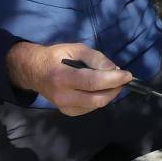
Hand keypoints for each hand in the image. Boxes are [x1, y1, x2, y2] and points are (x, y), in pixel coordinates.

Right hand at [5, 42, 131, 115]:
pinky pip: (91, 108)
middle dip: (115, 89)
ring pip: (96, 105)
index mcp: (62, 77)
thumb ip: (95, 57)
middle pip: (97, 99)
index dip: (113, 80)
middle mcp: (63, 96)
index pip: (93, 82)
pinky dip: (100, 98)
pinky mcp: (68, 112)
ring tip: (112, 82)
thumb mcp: (74, 48)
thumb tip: (113, 69)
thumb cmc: (55, 57)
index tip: (128, 75)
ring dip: (109, 94)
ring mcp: (65, 107)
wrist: (34, 72)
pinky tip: (99, 89)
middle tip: (123, 79)